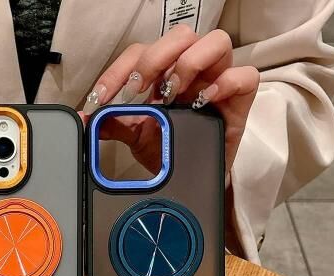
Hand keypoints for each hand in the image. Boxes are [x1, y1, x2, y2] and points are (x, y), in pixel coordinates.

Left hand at [82, 25, 259, 171]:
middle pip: (180, 36)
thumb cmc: (169, 149)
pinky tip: (204, 100)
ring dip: (189, 63)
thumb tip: (88, 120)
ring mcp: (217, 80)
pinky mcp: (240, 100)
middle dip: (154, 59)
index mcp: (164, 72)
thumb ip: (113, 124)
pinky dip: (226, 82)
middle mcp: (191, 69)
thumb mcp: (135, 136)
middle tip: (137, 91)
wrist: (189, 181)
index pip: (141, 52)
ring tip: (172, 93)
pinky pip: (245, 75)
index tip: (101, 98)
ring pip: (216, 42)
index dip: (119, 70)